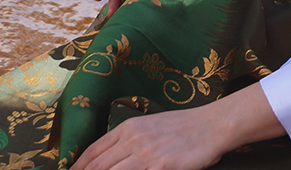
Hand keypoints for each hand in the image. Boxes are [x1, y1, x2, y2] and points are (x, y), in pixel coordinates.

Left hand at [69, 108, 223, 169]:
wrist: (212, 125)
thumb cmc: (183, 128)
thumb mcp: (152, 127)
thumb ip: (130, 141)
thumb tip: (110, 161)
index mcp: (130, 126)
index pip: (94, 151)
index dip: (79, 168)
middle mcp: (134, 138)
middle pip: (98, 167)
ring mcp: (147, 154)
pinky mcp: (161, 167)